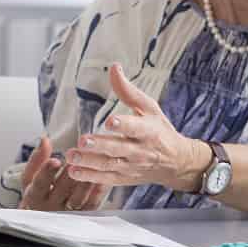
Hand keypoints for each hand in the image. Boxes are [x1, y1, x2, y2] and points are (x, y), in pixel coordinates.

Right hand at [18, 136, 107, 210]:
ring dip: (86, 180)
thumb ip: (38, 158)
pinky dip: (98, 190)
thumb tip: (44, 139)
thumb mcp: (30, 176)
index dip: (47, 171)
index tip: (55, 160)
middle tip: (80, 158)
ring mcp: (67, 213)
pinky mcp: (81, 216)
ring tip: (93, 165)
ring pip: (79, 197)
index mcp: (35, 195)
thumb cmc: (36, 193)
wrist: (42, 218)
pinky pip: (92, 203)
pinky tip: (103, 177)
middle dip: (71, 172)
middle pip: (62, 190)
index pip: (40, 183)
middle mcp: (50, 207)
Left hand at [65, 63, 207, 192]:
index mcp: (149, 131)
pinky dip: (89, 177)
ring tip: (71, 156)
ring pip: (109, 165)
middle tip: (83, 140)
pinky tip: (73, 172)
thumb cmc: (160, 130)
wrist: (176, 163)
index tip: (110, 121)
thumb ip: (128, 91)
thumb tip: (114, 67)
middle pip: (119, 149)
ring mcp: (131, 167)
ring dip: (89, 162)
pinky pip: (105, 179)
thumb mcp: (149, 108)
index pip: (136, 128)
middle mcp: (140, 151)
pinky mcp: (124, 178)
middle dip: (100, 145)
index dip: (124, 125)